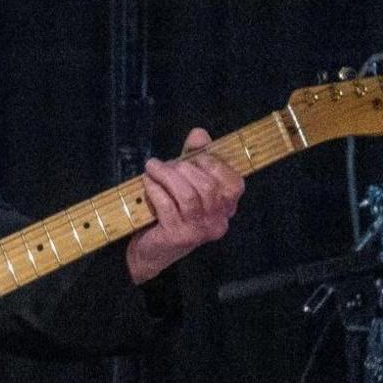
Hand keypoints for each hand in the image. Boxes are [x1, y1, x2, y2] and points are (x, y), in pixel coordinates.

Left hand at [125, 127, 244, 283]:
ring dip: (167, 175)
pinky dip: (156, 189)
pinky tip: (147, 183)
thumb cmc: (171, 210)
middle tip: (164, 164)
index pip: (234, 183)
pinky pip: (167, 205)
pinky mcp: (178, 236)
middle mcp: (218, 222)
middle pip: (207, 186)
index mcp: (227, 208)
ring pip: (188, 195)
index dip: (215, 164)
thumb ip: (195, 156)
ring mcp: (199, 231)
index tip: (194, 155)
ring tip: (152, 167)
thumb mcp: (186, 180)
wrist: (150, 249)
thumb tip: (200, 133)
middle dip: (183, 168)